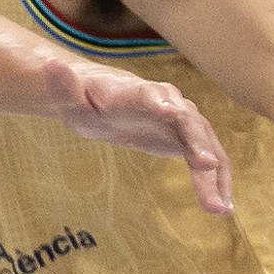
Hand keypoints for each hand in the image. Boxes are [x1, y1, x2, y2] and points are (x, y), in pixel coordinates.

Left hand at [41, 61, 233, 212]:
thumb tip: (49, 65)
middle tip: (207, 166)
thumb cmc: (87, 101)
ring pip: (205, 147)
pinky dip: (217, 183)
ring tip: (218, 208)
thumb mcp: (70, 99)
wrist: (105, 104)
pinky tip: (223, 209)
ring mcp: (184, 123)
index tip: (172, 113)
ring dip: (214, 175)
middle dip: (199, 143)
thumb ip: (62, 85)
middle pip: (190, 122)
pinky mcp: (189, 142)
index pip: (152, 95)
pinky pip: (209, 163)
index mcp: (139, 93)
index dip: (162, 102)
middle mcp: (170, 104)